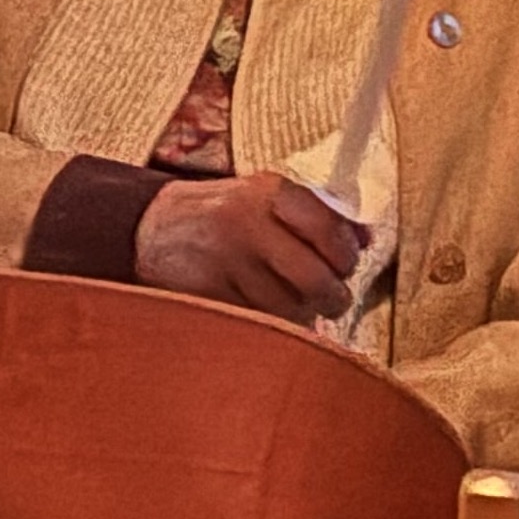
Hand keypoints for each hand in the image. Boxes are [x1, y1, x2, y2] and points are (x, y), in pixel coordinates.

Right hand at [133, 175, 364, 326]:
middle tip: (332, 299)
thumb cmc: (222, 215)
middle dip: (332, 298)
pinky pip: (260, 323)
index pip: (329, 231)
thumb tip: (365, 239)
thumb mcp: (266, 197)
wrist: (153, 229)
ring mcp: (226, 263)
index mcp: (268, 193)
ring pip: (289, 310)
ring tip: (290, 302)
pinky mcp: (210, 296)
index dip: (347, 256)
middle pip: (316, 279)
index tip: (346, 265)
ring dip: (299, 315)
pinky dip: (270, 325)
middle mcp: (247, 224)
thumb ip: (317, 214)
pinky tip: (263, 310)